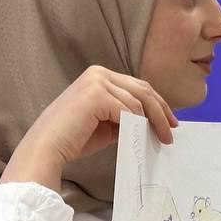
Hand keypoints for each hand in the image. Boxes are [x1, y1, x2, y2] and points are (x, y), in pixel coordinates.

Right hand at [1, 66, 178, 190]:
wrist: (48, 147)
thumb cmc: (74, 138)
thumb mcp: (107, 123)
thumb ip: (126, 115)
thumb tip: (151, 121)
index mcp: (99, 75)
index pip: (137, 86)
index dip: (157, 103)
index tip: (170, 121)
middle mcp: (98, 73)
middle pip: (143, 90)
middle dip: (161, 111)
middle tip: (172, 130)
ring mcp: (97, 82)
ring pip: (139, 102)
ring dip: (153, 122)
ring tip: (161, 139)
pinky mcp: (96, 95)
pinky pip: (128, 111)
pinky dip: (138, 125)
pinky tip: (143, 137)